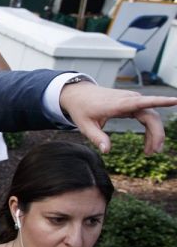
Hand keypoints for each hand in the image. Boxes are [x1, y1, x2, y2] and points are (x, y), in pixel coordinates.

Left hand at [59, 81, 174, 153]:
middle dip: (156, 134)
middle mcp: (130, 99)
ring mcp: (133, 100)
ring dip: (154, 134)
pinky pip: (147, 116)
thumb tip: (106, 151)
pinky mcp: (133, 104)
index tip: (175, 100)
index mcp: (118, 104)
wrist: (80, 94)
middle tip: (152, 153)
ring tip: (151, 152)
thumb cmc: (82, 109)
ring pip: (152, 117)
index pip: (143, 102)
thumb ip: (97, 138)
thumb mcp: (85, 125)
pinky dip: (150, 130)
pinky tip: (148, 143)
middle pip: (151, 116)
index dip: (160, 101)